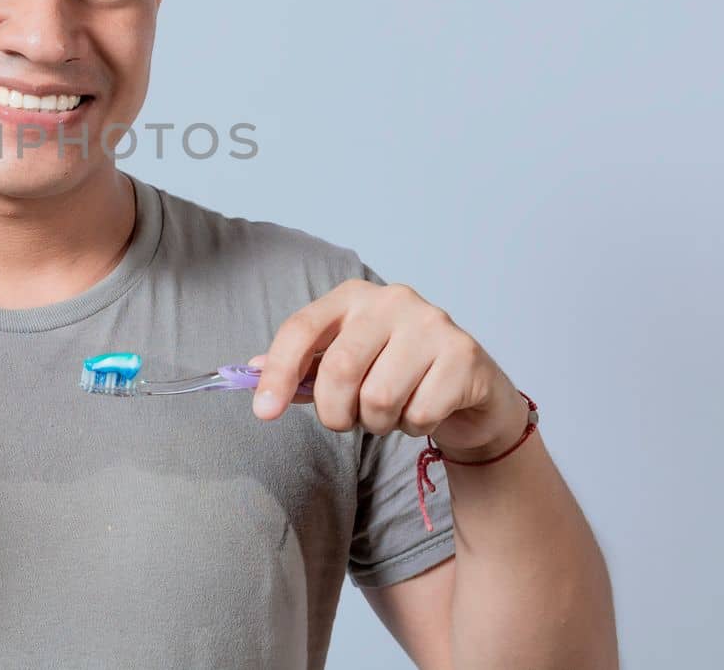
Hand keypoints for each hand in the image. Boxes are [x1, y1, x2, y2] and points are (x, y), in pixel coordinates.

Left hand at [249, 278, 526, 460]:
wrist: (471, 388)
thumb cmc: (398, 372)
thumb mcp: (347, 362)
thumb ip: (303, 366)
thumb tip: (251, 370)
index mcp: (353, 297)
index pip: (300, 329)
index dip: (278, 374)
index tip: (264, 412)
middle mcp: (392, 300)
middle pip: (338, 369)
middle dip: (334, 412)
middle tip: (348, 419)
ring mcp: (432, 324)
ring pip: (378, 398)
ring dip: (378, 422)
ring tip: (391, 411)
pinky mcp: (463, 355)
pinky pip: (418, 413)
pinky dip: (413, 427)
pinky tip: (423, 411)